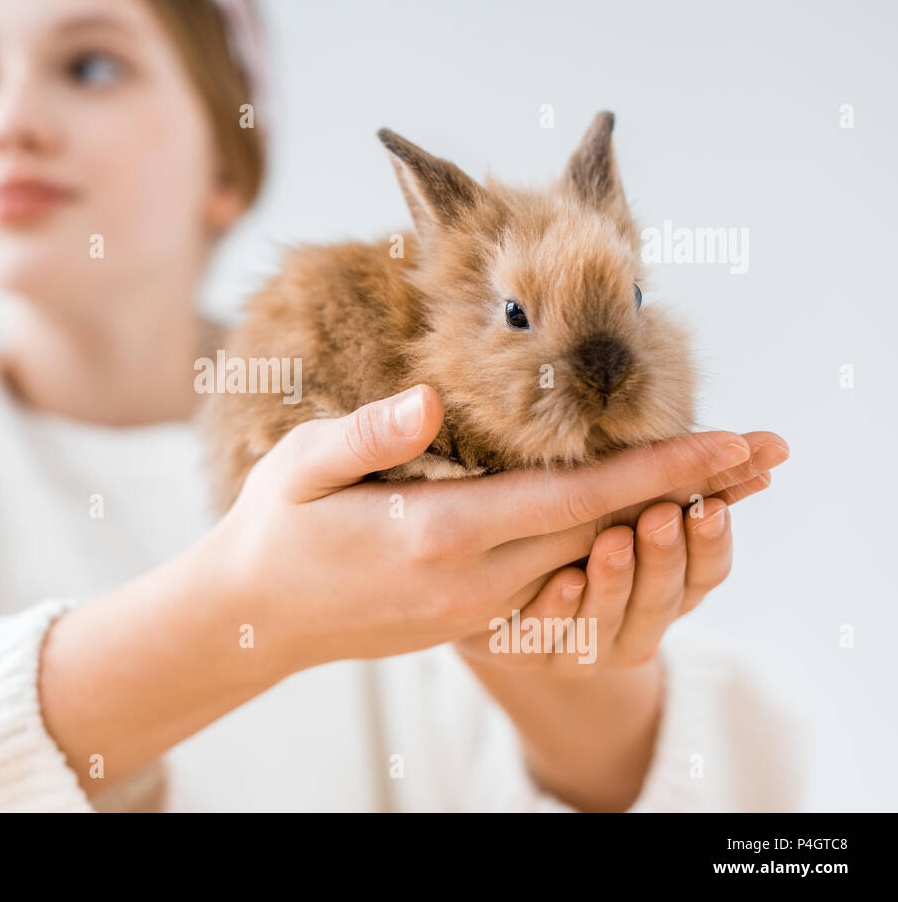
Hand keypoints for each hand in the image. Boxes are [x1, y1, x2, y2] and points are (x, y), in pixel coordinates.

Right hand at [210, 382, 786, 679]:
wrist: (256, 618)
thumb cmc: (277, 528)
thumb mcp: (302, 466)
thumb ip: (370, 433)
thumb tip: (433, 398)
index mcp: (439, 538)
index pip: (573, 499)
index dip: (656, 469)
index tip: (727, 442)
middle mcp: (475, 584)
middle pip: (605, 533)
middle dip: (687, 492)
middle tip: (760, 455)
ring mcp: (479, 610)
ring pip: (589, 558)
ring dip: (657, 520)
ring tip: (720, 482)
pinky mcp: (474, 619)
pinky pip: (559, 577)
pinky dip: (609, 544)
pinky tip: (637, 518)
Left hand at [453, 492, 739, 676]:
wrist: (494, 583)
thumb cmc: (572, 527)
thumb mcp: (625, 500)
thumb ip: (683, 480)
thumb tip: (768, 444)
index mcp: (669, 588)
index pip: (706, 572)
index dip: (711, 542)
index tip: (711, 504)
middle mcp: (634, 627)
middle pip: (662, 600)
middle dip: (663, 557)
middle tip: (662, 515)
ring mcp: (583, 649)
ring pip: (605, 623)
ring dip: (613, 582)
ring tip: (611, 541)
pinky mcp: (529, 655)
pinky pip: (543, 638)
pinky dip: (557, 610)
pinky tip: (561, 580)